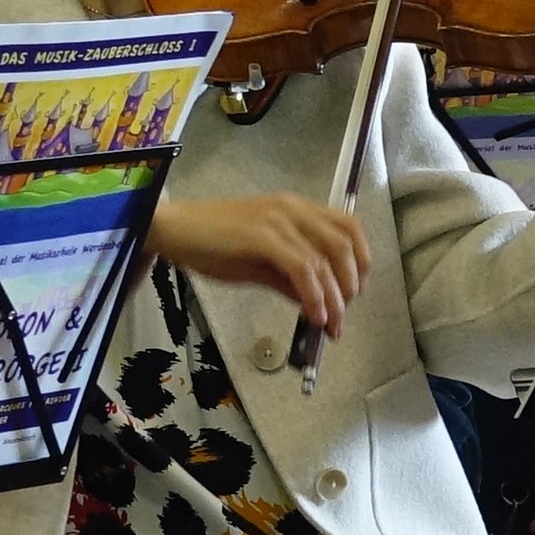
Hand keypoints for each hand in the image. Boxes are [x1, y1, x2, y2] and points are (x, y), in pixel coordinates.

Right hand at [149, 193, 371, 337]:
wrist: (173, 229)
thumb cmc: (212, 242)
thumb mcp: (259, 262)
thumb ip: (288, 278)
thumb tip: (315, 302)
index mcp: (296, 209)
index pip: (348, 227)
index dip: (361, 260)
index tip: (356, 291)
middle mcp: (293, 209)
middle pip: (343, 245)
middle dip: (351, 285)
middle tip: (343, 315)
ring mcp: (278, 221)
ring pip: (325, 260)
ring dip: (334, 298)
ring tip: (330, 325)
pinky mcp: (262, 237)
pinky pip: (301, 269)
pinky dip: (313, 295)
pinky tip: (313, 315)